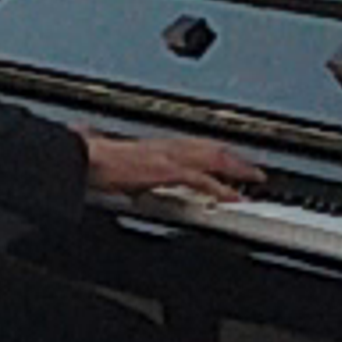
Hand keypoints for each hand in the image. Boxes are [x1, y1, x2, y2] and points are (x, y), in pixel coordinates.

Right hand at [81, 130, 255, 205]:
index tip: (233, 162)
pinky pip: (201, 180)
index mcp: (158, 145)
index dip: (219, 153)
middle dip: (237, 159)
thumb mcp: (120, 165)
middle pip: (213, 148)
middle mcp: (168, 146)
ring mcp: (169, 156)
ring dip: (237, 169)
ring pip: (214, 158)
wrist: (86, 159)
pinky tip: (231, 197)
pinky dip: (219, 188)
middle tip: (255, 171)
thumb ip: (131, 171)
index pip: (198, 146)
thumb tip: (128, 177)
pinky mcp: (167, 170)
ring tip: (254, 179)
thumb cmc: (96, 161)